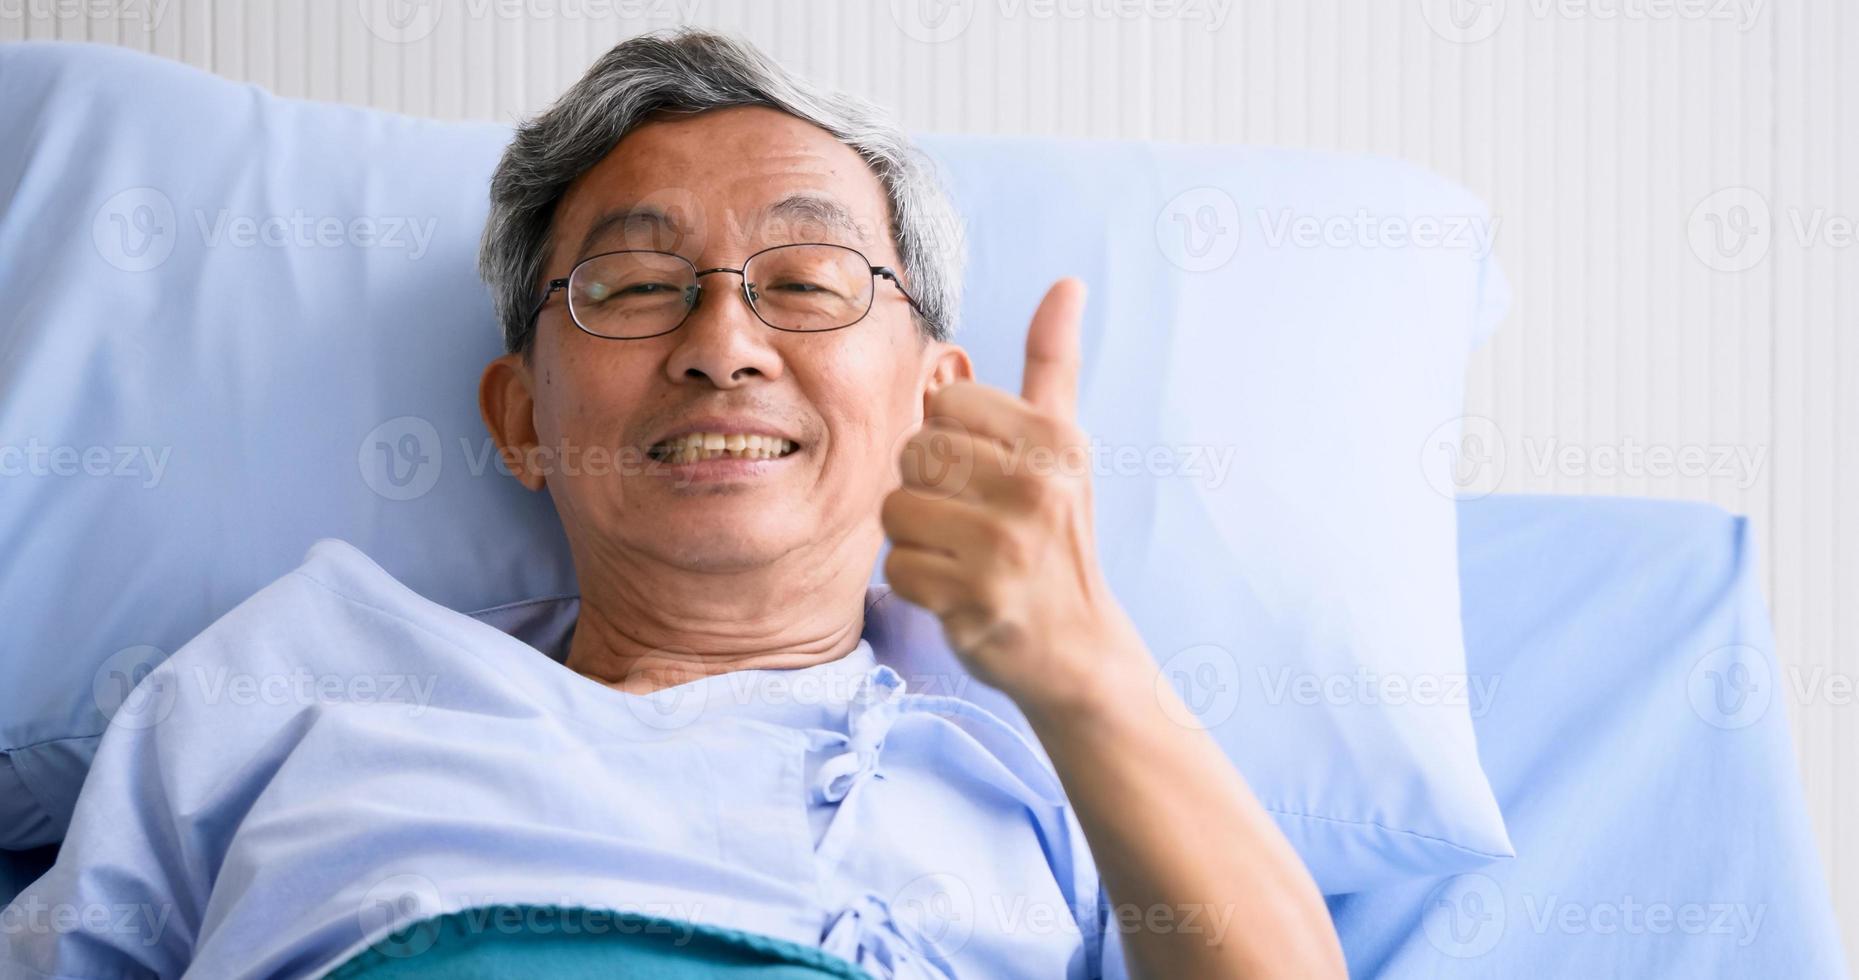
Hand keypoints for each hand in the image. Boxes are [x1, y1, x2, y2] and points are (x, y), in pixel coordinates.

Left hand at [880, 278, 1143, 716]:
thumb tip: (1066, 284)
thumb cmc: (1057, 535)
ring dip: (917, 537)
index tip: (988, 473)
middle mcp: (1037, 488)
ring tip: (962, 554)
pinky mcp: (975, 601)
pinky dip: (916, 583)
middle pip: (915, 451)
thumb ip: (1053, 364)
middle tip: (972, 519)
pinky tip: (956, 591)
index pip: (948, 401)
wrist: (1077, 647)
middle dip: (929, 487)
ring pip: (896, 509)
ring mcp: (1007, 548)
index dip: (953, 437)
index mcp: (1056, 441)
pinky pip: (897, 567)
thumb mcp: (1065, 446)